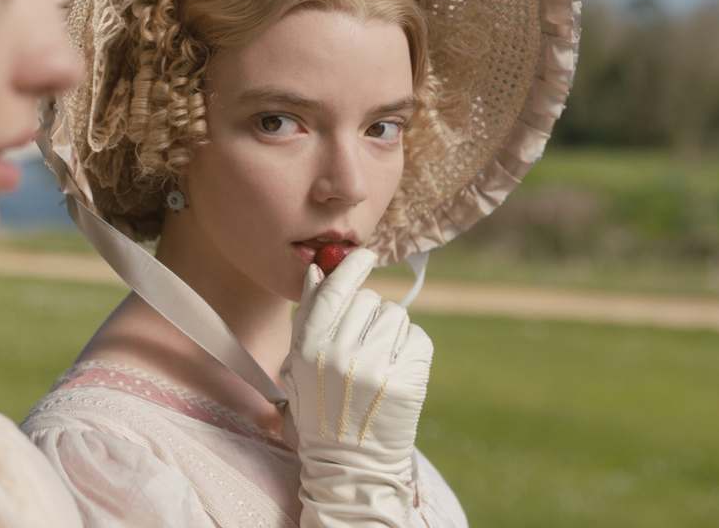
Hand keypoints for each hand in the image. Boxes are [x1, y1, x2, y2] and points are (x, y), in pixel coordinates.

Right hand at [280, 248, 433, 526]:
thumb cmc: (321, 409)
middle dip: (370, 313)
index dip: (352, 267)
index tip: (365, 255)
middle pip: (368, 300)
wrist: (350, 463)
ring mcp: (374, 368)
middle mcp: (339, 354)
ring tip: (380, 360)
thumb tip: (317, 270)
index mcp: (309, 348)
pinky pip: (418, 338)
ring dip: (392, 330)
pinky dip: (412, 348)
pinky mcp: (406, 381)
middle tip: (365, 341)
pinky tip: (398, 370)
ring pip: (396, 315)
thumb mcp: (299, 364)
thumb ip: (308, 317)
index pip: (334, 290)